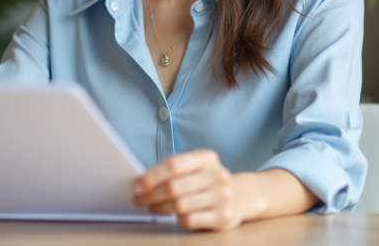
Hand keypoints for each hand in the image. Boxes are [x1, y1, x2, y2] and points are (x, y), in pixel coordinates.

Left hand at [132, 149, 249, 230]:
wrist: (242, 195)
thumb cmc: (208, 180)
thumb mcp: (195, 166)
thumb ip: (172, 169)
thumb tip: (141, 181)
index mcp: (207, 157)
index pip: (173, 165)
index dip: (150, 177)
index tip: (136, 186)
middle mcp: (217, 175)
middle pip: (173, 187)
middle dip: (150, 195)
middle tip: (139, 200)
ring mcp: (222, 196)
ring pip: (179, 205)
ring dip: (160, 208)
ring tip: (152, 207)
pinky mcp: (223, 217)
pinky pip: (189, 220)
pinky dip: (178, 218)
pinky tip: (176, 215)